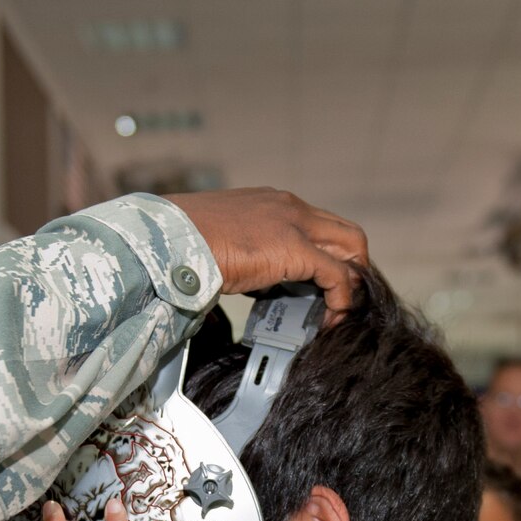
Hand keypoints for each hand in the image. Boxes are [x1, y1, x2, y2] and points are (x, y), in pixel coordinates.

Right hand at [168, 188, 368, 314]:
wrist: (168, 239)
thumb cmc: (182, 242)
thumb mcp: (224, 240)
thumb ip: (248, 252)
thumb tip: (252, 279)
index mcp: (272, 202)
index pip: (319, 224)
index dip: (329, 256)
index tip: (320, 285)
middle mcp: (290, 206)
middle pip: (346, 233)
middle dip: (352, 267)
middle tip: (339, 299)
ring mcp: (295, 224)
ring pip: (351, 247)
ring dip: (351, 282)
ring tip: (336, 311)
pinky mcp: (295, 249)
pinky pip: (338, 275)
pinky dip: (341, 298)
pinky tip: (329, 317)